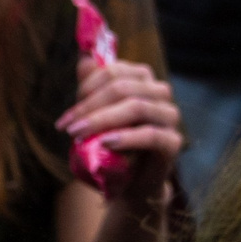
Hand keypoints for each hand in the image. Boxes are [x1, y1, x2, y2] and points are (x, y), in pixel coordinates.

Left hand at [57, 54, 183, 209]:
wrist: (129, 183)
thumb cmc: (110, 146)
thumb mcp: (95, 116)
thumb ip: (91, 87)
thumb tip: (83, 58)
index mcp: (141, 79)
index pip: (114, 71)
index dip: (86, 88)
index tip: (67, 115)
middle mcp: (159, 92)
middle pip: (123, 87)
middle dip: (90, 106)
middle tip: (68, 127)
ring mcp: (169, 116)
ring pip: (136, 107)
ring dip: (102, 120)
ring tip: (79, 135)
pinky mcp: (173, 142)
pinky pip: (151, 135)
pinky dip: (126, 138)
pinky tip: (105, 143)